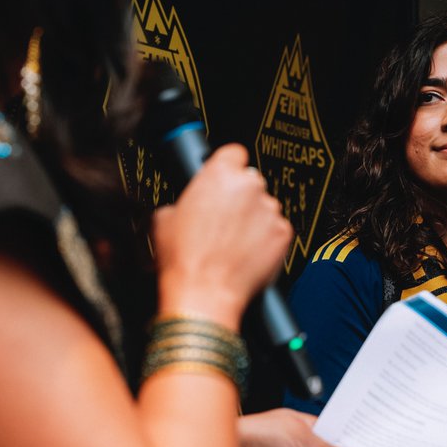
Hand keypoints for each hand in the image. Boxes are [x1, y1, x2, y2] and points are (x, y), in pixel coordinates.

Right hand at [152, 144, 291, 327]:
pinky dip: (267, 239)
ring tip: (234, 242)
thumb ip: (181, 200)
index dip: (228, 166)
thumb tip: (185, 204)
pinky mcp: (283, 233)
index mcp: (219, 174)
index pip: (234, 152)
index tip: (225, 177)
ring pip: (265, 206)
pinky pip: (277, 229)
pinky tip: (247, 253)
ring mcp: (269, 210)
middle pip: (250, 181)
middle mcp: (249, 186)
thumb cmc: (184, 260)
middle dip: (240, 197)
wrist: (205, 294)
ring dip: (254, 218)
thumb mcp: (163, 218)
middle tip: (224, 219)